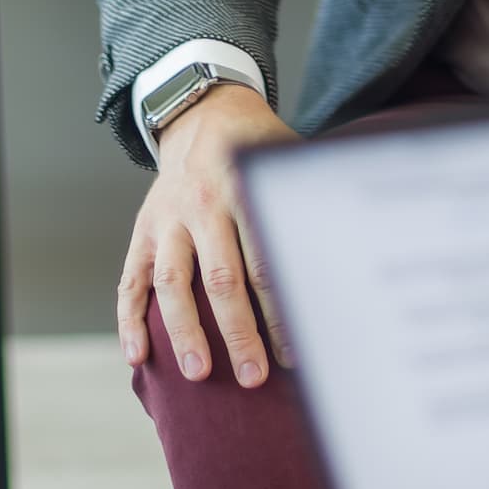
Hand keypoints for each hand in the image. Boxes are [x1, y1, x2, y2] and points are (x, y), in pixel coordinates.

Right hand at [116, 80, 297, 385]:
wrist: (202, 113)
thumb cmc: (258, 145)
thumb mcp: (284, 159)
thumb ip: (308, 197)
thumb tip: (358, 244)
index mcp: (244, 187)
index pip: (265, 260)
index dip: (281, 308)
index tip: (298, 351)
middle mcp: (202, 204)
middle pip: (221, 277)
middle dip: (238, 331)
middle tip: (254, 375)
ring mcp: (167, 219)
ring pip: (171, 281)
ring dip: (184, 330)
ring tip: (198, 373)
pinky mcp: (143, 231)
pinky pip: (130, 279)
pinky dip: (129, 319)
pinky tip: (138, 357)